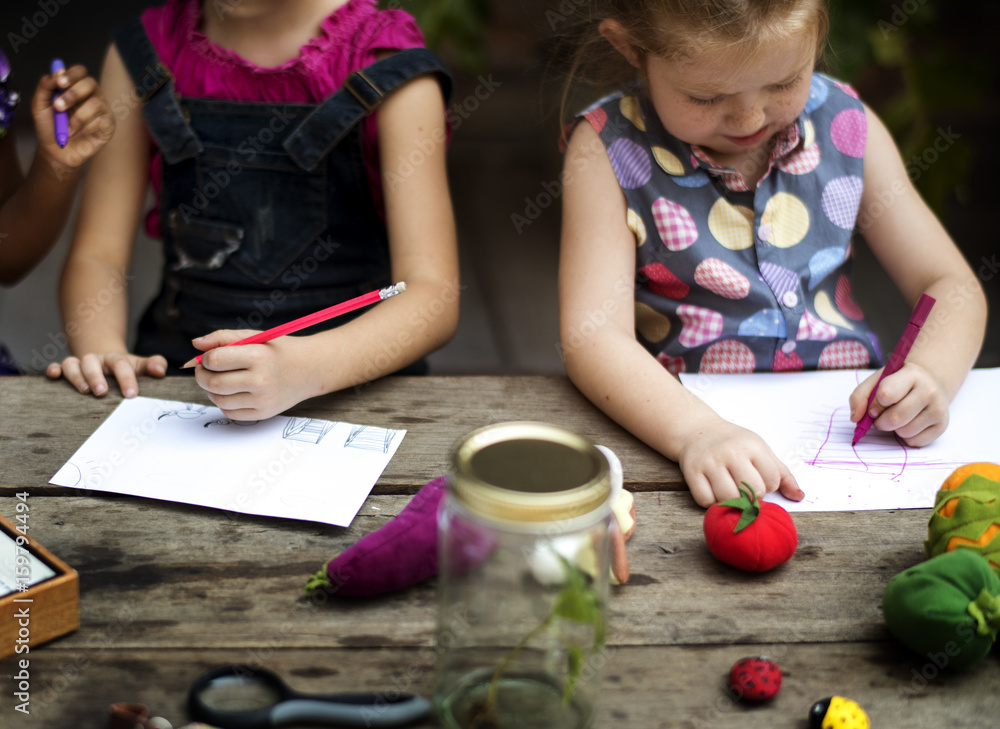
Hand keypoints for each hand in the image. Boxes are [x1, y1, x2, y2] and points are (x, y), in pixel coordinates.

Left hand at [31, 63, 114, 171]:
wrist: (56, 151)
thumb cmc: (50, 128)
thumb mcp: (39, 105)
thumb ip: (45, 86)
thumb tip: (57, 72)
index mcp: (75, 88)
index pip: (80, 72)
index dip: (72, 74)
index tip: (59, 83)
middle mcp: (91, 96)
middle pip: (90, 83)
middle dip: (73, 93)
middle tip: (58, 106)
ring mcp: (102, 110)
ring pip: (96, 102)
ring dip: (77, 115)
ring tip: (67, 127)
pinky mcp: (108, 125)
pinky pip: (101, 120)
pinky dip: (86, 127)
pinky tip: (79, 134)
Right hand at [46, 352, 166, 396]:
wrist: (106, 360)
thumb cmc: (125, 369)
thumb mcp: (140, 366)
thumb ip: (153, 365)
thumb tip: (161, 371)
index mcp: (116, 359)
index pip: (122, 365)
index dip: (127, 379)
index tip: (131, 395)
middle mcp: (96, 359)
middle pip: (92, 362)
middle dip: (96, 377)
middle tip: (102, 392)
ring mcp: (79, 364)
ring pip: (72, 363)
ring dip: (75, 376)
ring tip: (83, 391)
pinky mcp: (65, 370)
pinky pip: (56, 366)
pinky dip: (53, 369)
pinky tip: (53, 376)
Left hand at [187, 330, 310, 420]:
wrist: (310, 369)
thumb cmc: (278, 350)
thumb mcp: (255, 336)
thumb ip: (223, 337)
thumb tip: (195, 344)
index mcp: (259, 357)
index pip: (215, 360)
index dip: (205, 359)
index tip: (209, 357)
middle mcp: (261, 380)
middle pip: (213, 383)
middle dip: (201, 376)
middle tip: (204, 370)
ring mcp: (262, 400)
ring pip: (218, 400)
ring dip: (211, 390)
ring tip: (219, 380)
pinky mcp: (263, 414)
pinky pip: (230, 412)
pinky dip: (223, 402)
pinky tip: (231, 392)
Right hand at [675, 415, 803, 507]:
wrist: (697, 430)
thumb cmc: (733, 443)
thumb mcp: (760, 450)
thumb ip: (781, 474)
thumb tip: (799, 497)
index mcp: (751, 446)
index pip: (771, 481)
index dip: (768, 485)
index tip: (758, 478)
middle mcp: (730, 452)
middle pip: (752, 492)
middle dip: (752, 496)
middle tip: (745, 489)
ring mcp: (709, 463)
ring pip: (728, 498)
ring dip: (732, 501)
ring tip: (731, 491)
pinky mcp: (691, 472)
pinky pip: (705, 500)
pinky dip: (711, 502)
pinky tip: (714, 491)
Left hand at [849, 362, 948, 445]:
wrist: (929, 383)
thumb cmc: (897, 384)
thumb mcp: (876, 381)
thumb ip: (859, 396)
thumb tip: (855, 418)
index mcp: (911, 375)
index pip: (886, 394)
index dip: (875, 404)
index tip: (875, 406)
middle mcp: (929, 390)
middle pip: (895, 418)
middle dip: (881, 422)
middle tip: (881, 416)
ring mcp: (939, 409)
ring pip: (904, 432)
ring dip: (894, 429)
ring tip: (898, 416)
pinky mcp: (942, 425)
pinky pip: (914, 441)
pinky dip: (905, 437)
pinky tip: (909, 423)